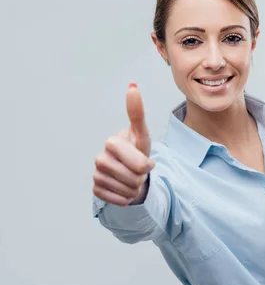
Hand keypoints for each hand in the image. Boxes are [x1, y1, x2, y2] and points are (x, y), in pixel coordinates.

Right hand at [93, 83, 154, 205]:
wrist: (130, 173)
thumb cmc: (137, 152)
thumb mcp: (142, 135)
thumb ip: (137, 113)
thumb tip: (132, 85)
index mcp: (112, 143)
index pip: (136, 162)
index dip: (145, 166)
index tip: (147, 164)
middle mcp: (100, 157)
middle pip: (132, 177)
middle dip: (141, 178)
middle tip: (139, 172)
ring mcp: (96, 174)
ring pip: (125, 189)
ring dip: (134, 189)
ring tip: (133, 180)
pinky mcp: (96, 189)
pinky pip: (115, 199)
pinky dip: (124, 198)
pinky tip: (124, 191)